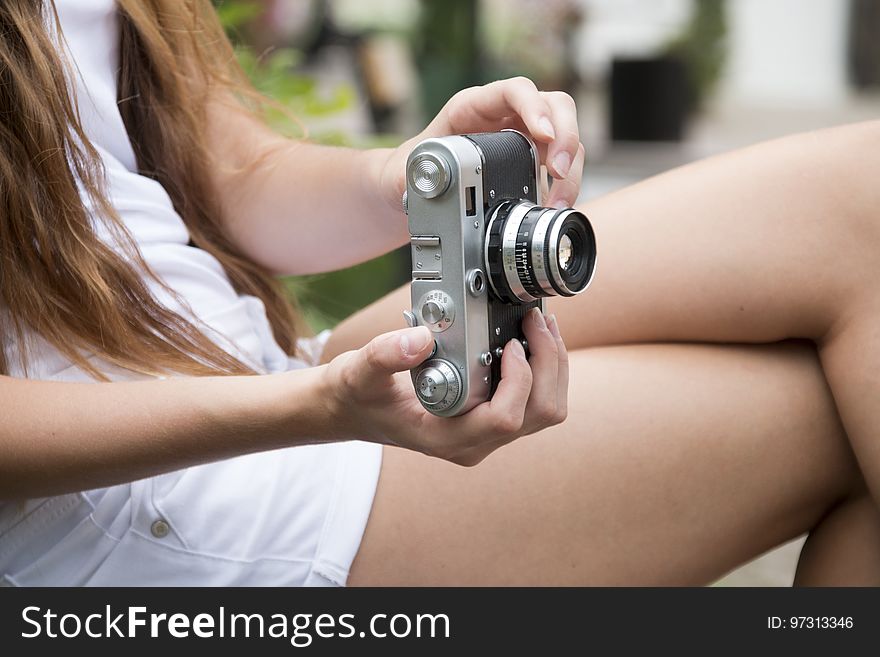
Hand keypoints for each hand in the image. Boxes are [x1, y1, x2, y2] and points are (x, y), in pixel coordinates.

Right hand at [320, 307, 568, 465]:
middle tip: (535, 321)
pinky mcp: (492, 420)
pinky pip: (536, 402)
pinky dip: (543, 369)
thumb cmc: (358, 395)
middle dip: (549, 365)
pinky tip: (531, 338)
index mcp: (447, 438)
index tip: (510, 341)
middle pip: (539, 414)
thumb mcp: (360, 372)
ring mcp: (486, 435)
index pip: (504, 419)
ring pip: (545, 410)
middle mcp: (474, 443)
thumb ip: (385, 355)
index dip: (519, 380)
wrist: (353, 410)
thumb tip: (421, 338)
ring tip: (541, 325)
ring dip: (553, 366)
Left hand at [380, 76, 583, 212]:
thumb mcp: (399, 172)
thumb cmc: (409, 173)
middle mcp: (505, 116)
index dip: (533, 107)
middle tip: (557, 170)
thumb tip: (430, 181)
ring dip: (570, 168)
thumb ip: (410, 176)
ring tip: (557, 201)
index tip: (542, 135)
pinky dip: (566, 185)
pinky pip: (562, 165)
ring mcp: (523, 138)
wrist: (412, 193)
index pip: (514, 90)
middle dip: (564, 135)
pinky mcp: (533, 163)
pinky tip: (555, 207)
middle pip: (554, 107)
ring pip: (565, 137)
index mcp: (473, 107)